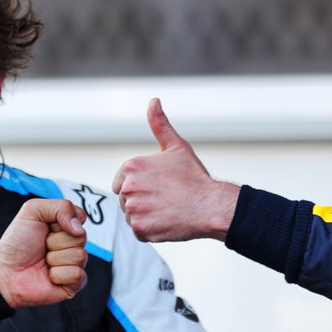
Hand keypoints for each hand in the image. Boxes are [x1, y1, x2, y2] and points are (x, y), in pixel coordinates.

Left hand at [0, 198, 86, 307]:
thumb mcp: (33, 210)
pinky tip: (48, 276)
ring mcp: (75, 264)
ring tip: (43, 261)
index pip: (80, 216)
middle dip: (55, 241)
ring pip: (79, 256)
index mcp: (66, 226)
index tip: (45, 227)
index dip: (60, 221)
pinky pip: (77, 275)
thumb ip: (62, 207)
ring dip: (55, 258)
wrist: (5, 270)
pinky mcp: (74, 284)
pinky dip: (58, 274)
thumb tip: (79, 228)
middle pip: (81, 237)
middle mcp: (73, 244)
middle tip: (42, 246)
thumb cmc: (17, 242)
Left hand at [112, 99, 240, 241]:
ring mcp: (133, 209)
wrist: (210, 206)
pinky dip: (151, 229)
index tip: (158, 187)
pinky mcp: (140, 229)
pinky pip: (139, 231)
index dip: (140, 186)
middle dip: (142, 200)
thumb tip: (154, 101)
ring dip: (145, 215)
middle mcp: (128, 187)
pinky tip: (167, 221)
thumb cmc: (194, 177)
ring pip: (131, 215)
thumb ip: (159, 125)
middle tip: (166, 199)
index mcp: (131, 166)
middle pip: (126, 199)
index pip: (121, 182)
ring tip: (167, 209)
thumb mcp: (176, 147)